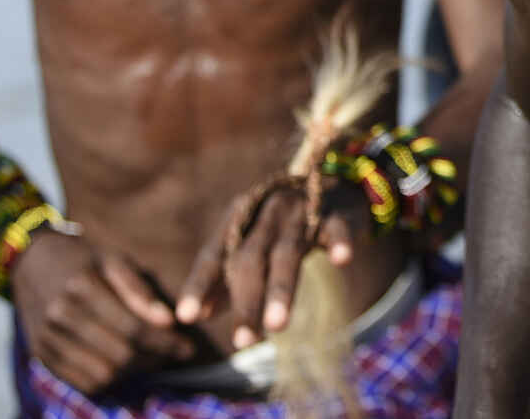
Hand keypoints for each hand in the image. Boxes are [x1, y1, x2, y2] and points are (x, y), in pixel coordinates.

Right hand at [12, 229, 193, 394]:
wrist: (31, 263)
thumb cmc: (83, 258)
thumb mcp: (113, 259)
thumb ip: (140, 290)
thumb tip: (168, 321)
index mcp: (81, 287)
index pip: (132, 328)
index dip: (164, 343)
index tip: (188, 347)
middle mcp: (60, 316)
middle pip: (118, 355)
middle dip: (154, 359)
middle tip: (174, 353)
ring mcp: (47, 339)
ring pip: (101, 374)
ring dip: (133, 373)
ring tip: (152, 359)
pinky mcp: (40, 354)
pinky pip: (80, 382)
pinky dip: (108, 380)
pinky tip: (125, 366)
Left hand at [175, 180, 367, 349]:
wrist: (335, 187)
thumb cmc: (282, 227)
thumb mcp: (251, 246)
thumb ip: (225, 280)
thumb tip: (198, 316)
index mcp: (239, 218)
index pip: (214, 254)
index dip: (200, 285)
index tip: (187, 317)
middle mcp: (266, 212)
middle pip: (251, 260)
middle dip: (246, 302)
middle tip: (242, 341)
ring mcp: (301, 210)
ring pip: (288, 253)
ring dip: (281, 290)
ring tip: (276, 326)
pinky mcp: (336, 213)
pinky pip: (336, 228)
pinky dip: (338, 242)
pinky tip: (342, 260)